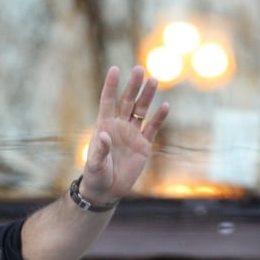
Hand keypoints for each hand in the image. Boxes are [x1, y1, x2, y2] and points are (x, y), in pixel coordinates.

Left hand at [81, 65, 169, 202]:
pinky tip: (165, 106)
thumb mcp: (95, 165)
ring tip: (154, 80)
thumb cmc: (96, 176)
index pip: (108, 102)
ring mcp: (132, 134)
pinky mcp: (144, 145)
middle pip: (127, 102)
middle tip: (140, 69)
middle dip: (133, 86)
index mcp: (103, 127)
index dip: (111, 86)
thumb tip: (104, 135)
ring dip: (147, 96)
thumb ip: (100, 150)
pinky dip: (159, 118)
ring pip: (141, 111)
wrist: (106, 190)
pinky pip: (152, 128)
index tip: (115, 69)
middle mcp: (118, 127)